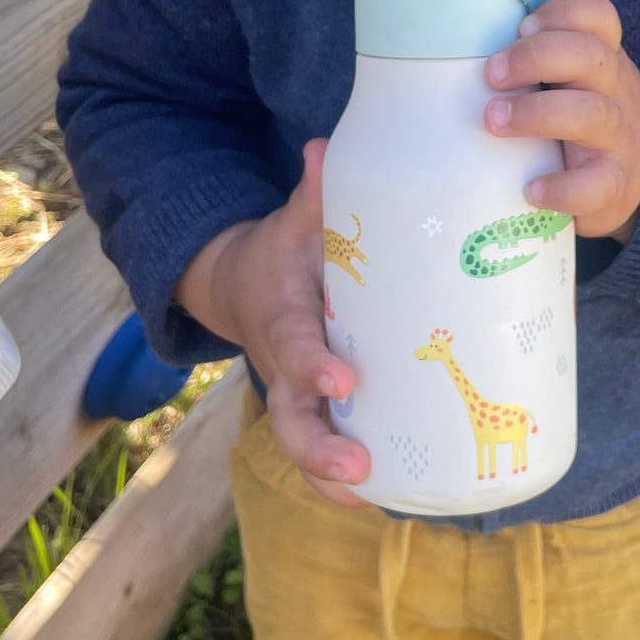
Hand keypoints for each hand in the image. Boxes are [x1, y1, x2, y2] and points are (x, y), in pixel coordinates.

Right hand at [175, 139, 370, 506]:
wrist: (247, 287)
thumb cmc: (283, 255)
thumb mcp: (292, 222)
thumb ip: (311, 193)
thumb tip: (323, 143)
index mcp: (283, 317)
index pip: (294, 344)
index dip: (312, 363)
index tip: (342, 377)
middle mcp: (286, 365)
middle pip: (291, 417)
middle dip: (318, 447)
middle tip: (355, 469)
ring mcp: (299, 392)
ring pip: (306, 444)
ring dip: (333, 477)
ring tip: (373, 496)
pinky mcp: (318, 405)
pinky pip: (328, 445)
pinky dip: (348, 478)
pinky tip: (392, 494)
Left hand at [484, 0, 639, 242]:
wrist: (635, 178)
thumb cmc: (583, 118)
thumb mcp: (574, 80)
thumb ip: (539, 60)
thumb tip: (464, 47)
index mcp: (602, 58)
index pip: (597, 16)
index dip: (560, 14)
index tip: (521, 27)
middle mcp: (615, 90)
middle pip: (588, 56)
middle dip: (534, 57)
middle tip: (492, 75)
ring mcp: (618, 137)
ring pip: (590, 114)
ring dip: (535, 114)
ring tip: (494, 120)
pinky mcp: (614, 183)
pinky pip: (595, 185)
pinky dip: (561, 187)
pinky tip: (531, 190)